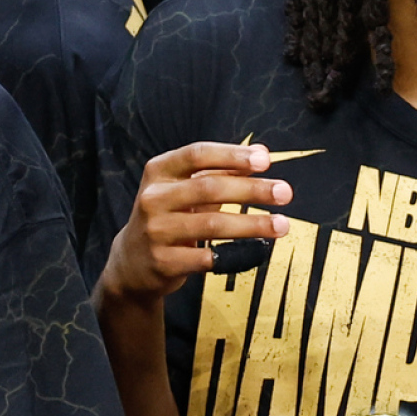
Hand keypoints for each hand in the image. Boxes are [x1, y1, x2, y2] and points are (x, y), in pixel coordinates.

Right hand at [99, 142, 291, 305]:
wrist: (131, 261)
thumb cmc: (166, 217)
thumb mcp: (182, 188)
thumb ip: (218, 171)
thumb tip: (261, 154)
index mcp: (158, 172)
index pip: (196, 155)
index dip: (232, 155)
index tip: (265, 160)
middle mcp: (153, 198)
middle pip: (208, 188)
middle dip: (251, 189)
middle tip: (285, 192)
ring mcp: (155, 231)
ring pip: (211, 224)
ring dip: (252, 224)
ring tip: (281, 224)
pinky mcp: (163, 261)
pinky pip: (207, 257)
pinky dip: (235, 254)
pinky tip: (255, 250)